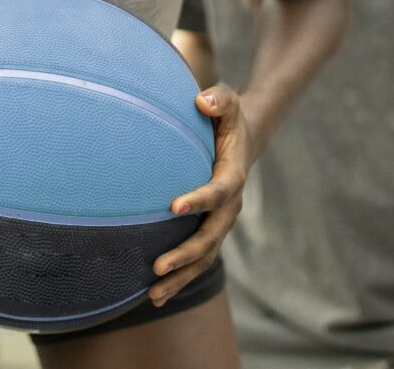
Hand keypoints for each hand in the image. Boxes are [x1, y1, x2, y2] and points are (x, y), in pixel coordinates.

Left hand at [147, 84, 247, 304]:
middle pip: (210, 236)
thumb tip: (202, 101)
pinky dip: (179, 278)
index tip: (173, 206)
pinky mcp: (209, 231)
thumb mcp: (229, 101)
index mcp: (233, 176)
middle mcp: (230, 206)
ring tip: (153, 295)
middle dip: (186, 254)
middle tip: (158, 266)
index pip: (218, 191)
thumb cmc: (226, 119)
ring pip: (204, 257)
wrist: (241, 141)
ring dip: (181, 277)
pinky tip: (153, 294)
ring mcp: (220, 223)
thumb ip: (219, 99)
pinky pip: (197, 260)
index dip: (199, 199)